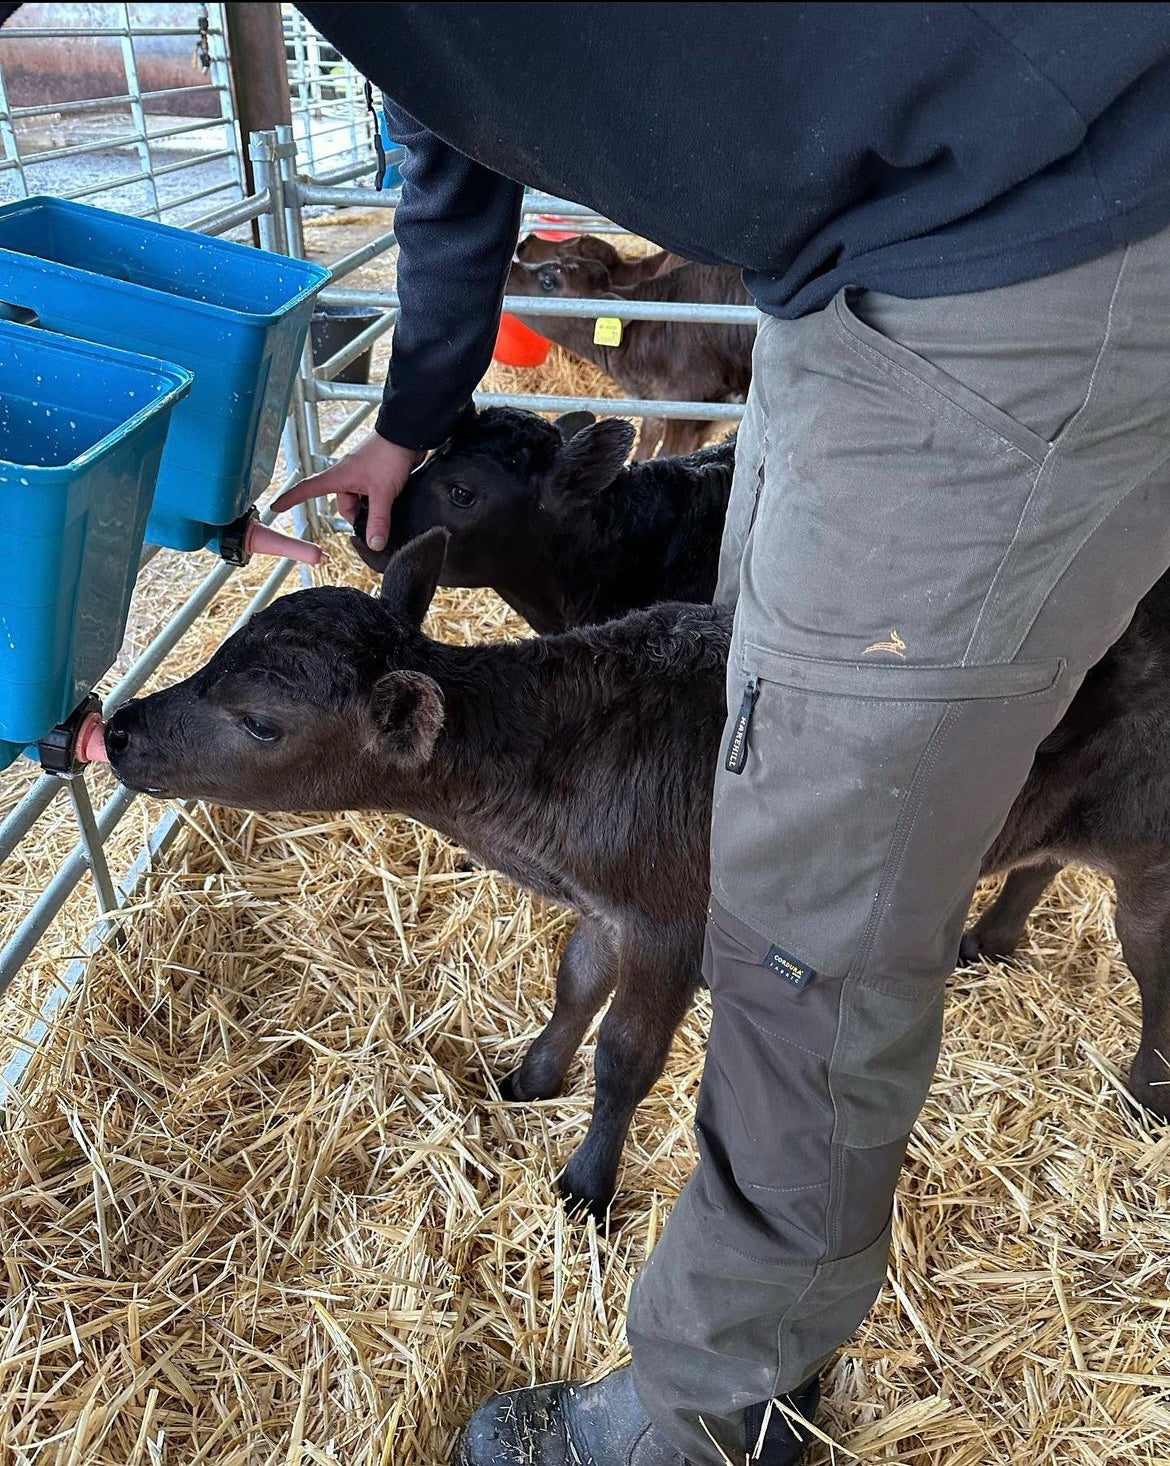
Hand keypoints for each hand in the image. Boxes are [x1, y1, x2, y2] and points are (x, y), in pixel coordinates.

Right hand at [272, 432, 420, 551]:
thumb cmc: (389, 456)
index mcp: (338, 477)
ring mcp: (359, 475)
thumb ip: (378, 520)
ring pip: (358, 501)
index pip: (307, 489)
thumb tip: (373, 544)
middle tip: (377, 511)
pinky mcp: (372, 475)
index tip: (276, 507)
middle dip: (359, 514)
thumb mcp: (382, 492)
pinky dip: (377, 500)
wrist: (407, 435)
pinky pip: (369, 494)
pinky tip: (390, 498)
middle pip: (344, 506)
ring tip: (387, 500)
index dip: (291, 499)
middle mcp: (345, 476)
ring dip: (371, 506)